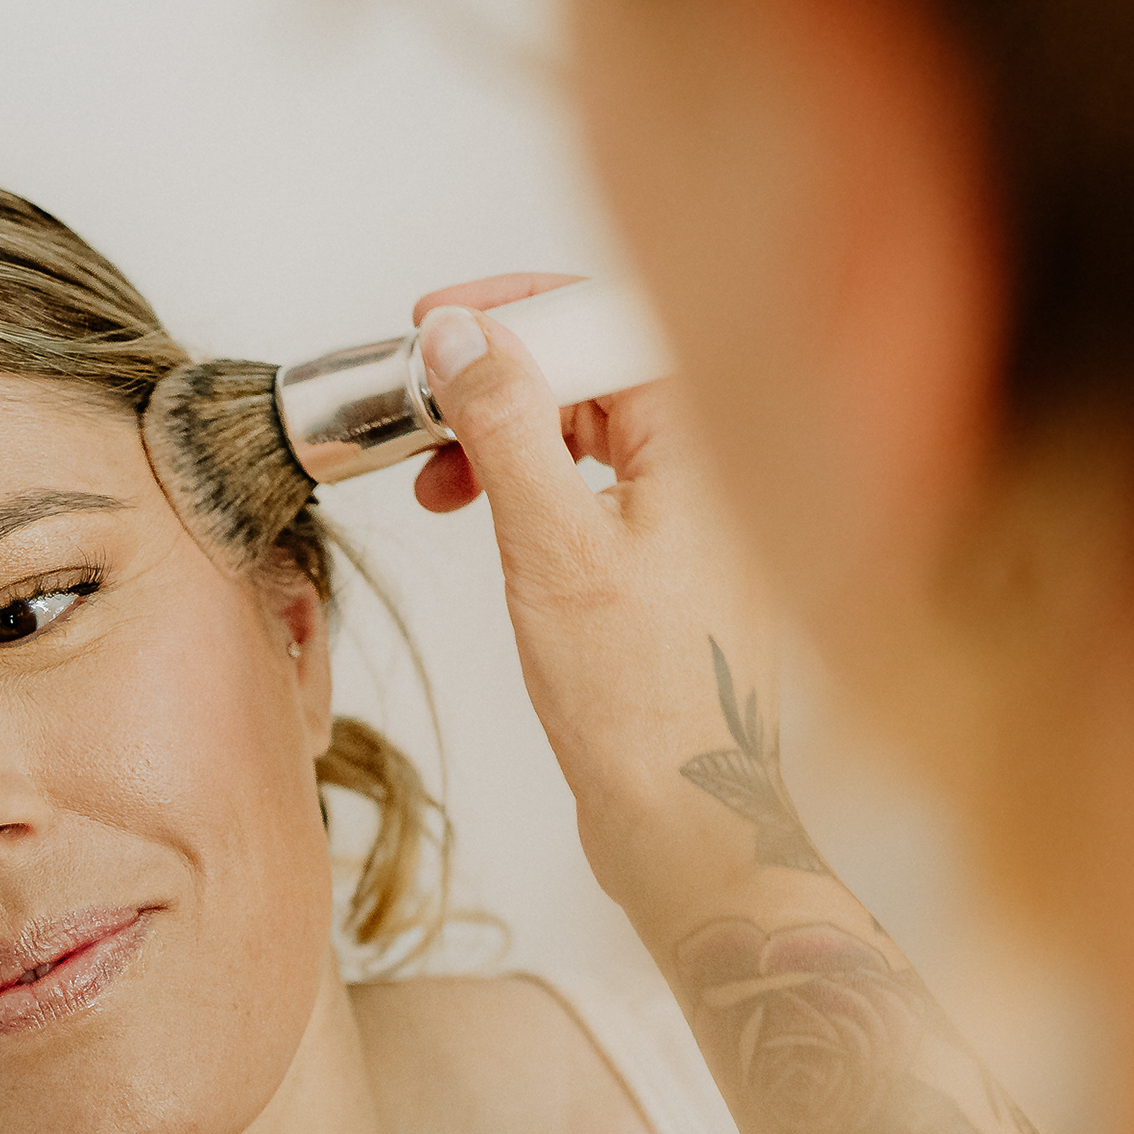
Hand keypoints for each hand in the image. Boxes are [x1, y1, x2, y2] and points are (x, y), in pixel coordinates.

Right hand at [406, 274, 788, 921]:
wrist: (686, 822)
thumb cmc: (639, 703)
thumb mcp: (549, 544)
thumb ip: (504, 423)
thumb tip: (461, 331)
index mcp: (708, 443)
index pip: (608, 320)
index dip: (514, 310)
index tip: (434, 323)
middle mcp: (716, 469)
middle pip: (597, 370)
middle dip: (498, 378)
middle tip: (418, 400)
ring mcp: (697, 519)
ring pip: (590, 432)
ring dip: (504, 439)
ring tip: (434, 480)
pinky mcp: (671, 566)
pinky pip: (596, 489)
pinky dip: (532, 491)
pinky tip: (483, 520)